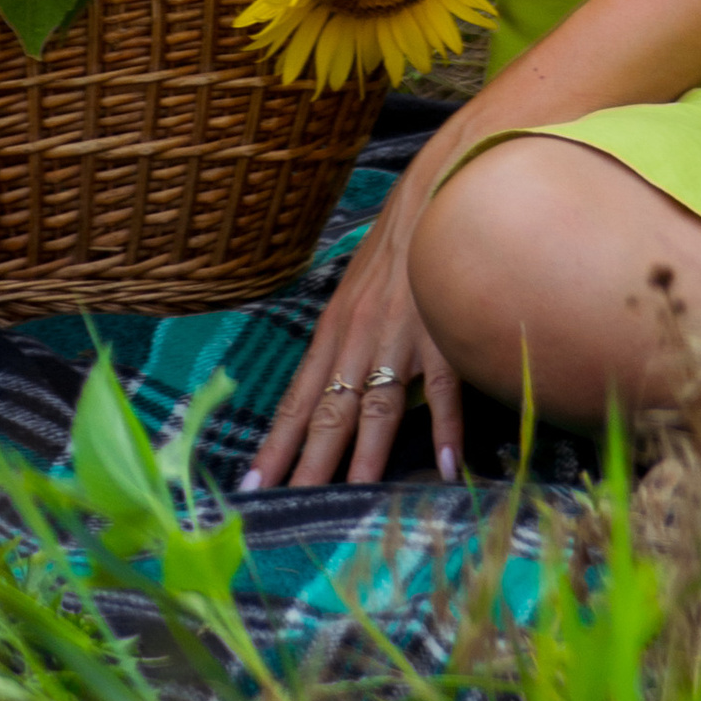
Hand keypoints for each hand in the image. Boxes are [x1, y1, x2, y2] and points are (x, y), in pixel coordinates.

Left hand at [244, 165, 464, 491]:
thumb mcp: (356, 286)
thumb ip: (345, 333)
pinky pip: (443, 389)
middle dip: (307, 467)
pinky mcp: (444, 333)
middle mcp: (359, 339)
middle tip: (287, 511)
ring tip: (351, 506)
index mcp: (335, 328)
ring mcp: (402, 338)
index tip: (254, 484)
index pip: (298, 397)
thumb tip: (332, 381)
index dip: (277, 443)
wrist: (438, 189)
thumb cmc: (398, 240)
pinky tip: (445, 467)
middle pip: (329, 414)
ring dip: (363, 461)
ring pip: (377, 410)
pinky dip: (445, 429)